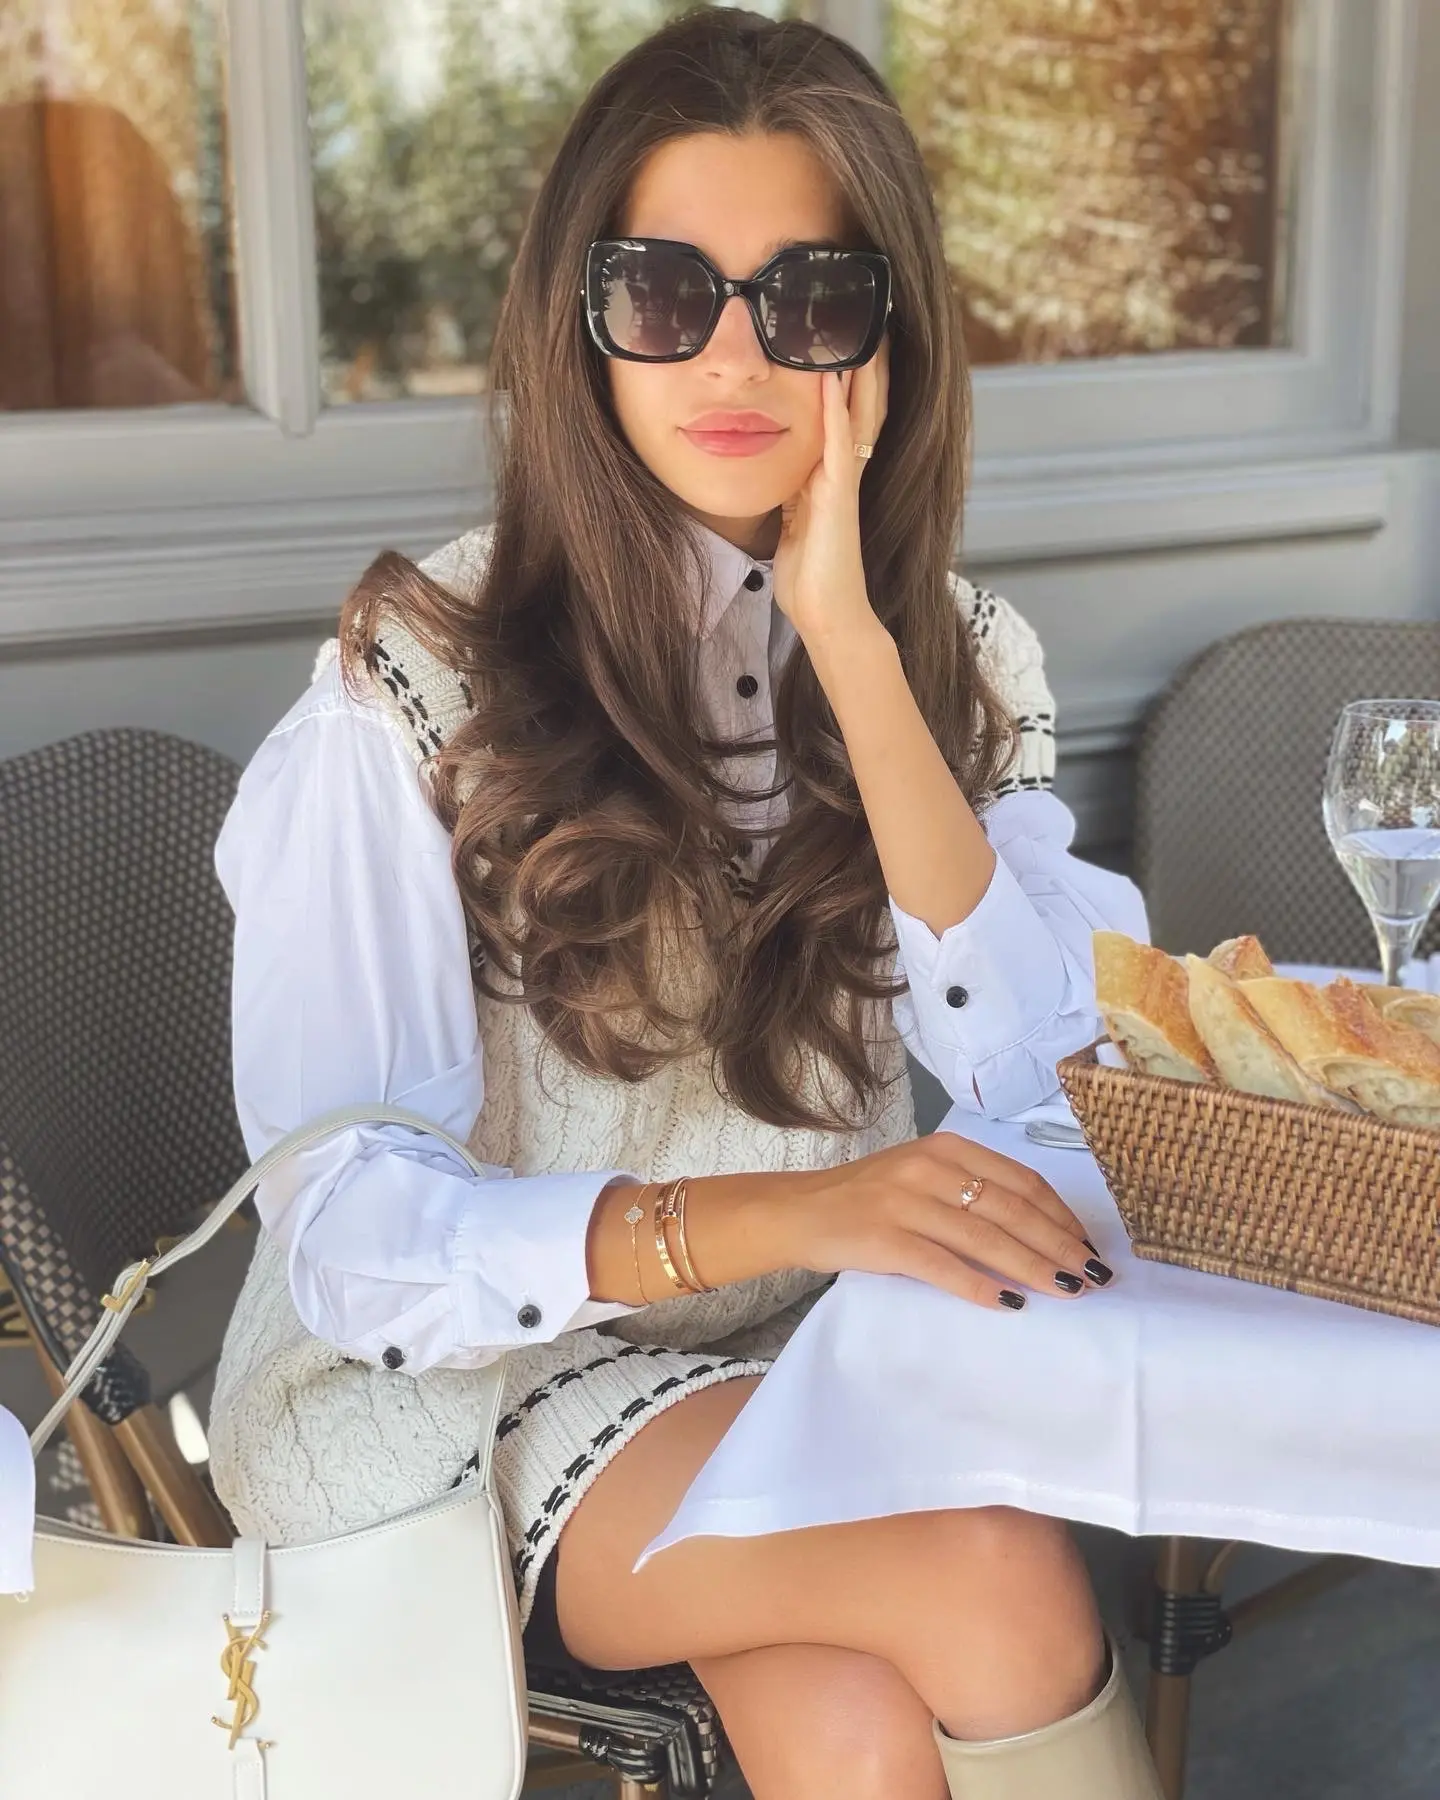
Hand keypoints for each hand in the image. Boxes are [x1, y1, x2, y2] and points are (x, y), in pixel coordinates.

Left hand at [770, 337, 889, 647]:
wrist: (827, 614)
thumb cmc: (811, 577)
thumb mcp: (794, 524)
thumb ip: (794, 496)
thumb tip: (783, 477)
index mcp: (833, 477)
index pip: (849, 416)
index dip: (851, 378)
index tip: (846, 338)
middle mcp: (845, 473)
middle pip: (864, 404)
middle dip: (867, 363)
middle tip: (871, 317)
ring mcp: (845, 483)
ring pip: (859, 415)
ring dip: (859, 372)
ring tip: (861, 330)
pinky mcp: (838, 497)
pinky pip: (838, 444)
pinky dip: (835, 410)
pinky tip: (831, 379)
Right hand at [774, 1132, 1109, 1311]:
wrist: (799, 1210)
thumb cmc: (869, 1198)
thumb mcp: (922, 1176)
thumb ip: (971, 1192)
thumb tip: (1040, 1232)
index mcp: (947, 1148)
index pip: (1021, 1181)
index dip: (1061, 1215)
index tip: (1088, 1245)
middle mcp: (929, 1167)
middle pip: (1011, 1210)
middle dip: (1059, 1245)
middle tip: (1093, 1275)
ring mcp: (905, 1202)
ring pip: (985, 1238)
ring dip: (1033, 1268)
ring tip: (1065, 1291)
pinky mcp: (884, 1239)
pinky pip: (943, 1266)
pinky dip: (980, 1287)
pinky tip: (1009, 1304)